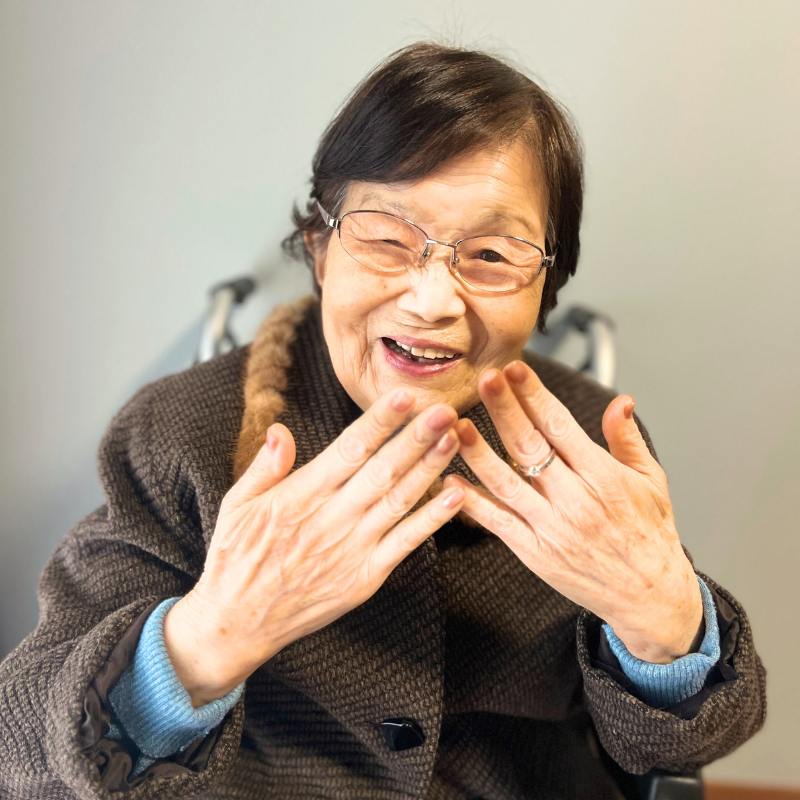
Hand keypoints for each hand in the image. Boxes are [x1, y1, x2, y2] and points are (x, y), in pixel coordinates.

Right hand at [164, 389, 464, 705]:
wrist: (239, 623)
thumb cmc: (236, 559)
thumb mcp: (237, 505)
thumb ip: (265, 467)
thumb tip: (281, 429)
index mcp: (301, 495)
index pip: (348, 449)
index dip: (379, 422)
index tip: (404, 397)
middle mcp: (332, 518)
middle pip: (382, 470)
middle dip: (416, 438)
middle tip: (444, 411)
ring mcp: (352, 549)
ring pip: (399, 500)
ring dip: (430, 468)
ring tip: (455, 439)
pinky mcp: (366, 577)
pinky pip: (406, 543)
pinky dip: (433, 519)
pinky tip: (456, 495)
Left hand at [445, 361, 702, 664]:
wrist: (651, 597)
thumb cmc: (651, 535)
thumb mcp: (652, 482)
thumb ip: (628, 439)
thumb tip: (621, 400)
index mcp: (604, 477)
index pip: (561, 426)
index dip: (535, 396)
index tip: (514, 370)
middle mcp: (576, 501)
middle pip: (530, 447)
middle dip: (505, 410)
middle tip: (484, 380)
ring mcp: (552, 528)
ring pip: (506, 484)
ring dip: (479, 453)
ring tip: (456, 426)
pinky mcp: (535, 553)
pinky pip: (498, 523)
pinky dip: (472, 503)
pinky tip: (451, 481)